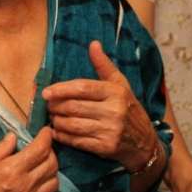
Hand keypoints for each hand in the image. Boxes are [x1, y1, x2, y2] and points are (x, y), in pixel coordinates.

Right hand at [0, 130, 58, 191]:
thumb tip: (13, 136)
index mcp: (12, 171)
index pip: (40, 149)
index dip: (45, 137)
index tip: (45, 131)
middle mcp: (25, 186)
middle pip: (52, 164)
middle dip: (50, 151)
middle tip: (41, 146)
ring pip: (54, 181)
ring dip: (51, 169)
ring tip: (40, 164)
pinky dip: (47, 185)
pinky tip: (37, 181)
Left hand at [42, 41, 157, 172]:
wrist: (145, 142)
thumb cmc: (129, 108)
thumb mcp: (120, 84)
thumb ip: (104, 65)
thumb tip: (93, 44)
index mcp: (115, 92)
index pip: (83, 88)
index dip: (61, 89)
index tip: (46, 92)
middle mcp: (113, 111)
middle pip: (74, 106)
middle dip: (55, 106)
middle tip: (47, 105)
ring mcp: (109, 130)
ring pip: (73, 124)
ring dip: (56, 121)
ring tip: (52, 116)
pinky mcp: (105, 147)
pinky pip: (77, 141)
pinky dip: (62, 136)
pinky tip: (56, 131)